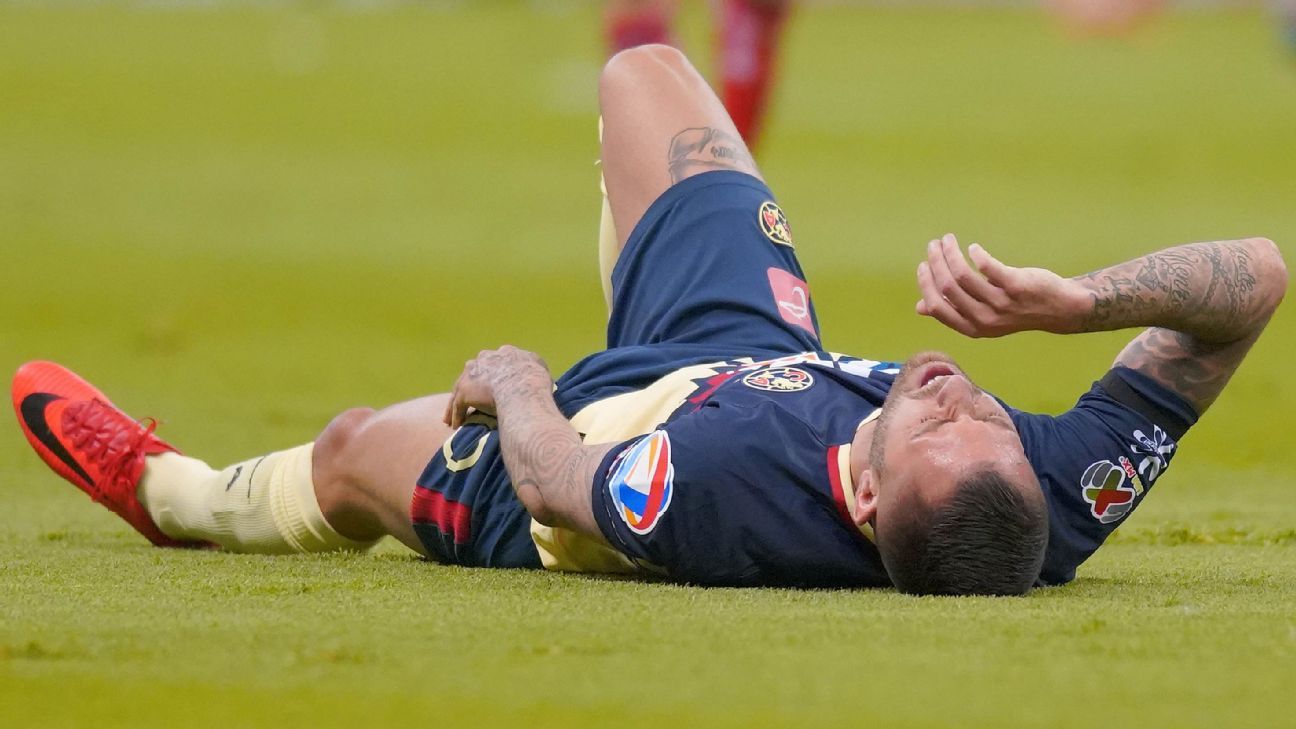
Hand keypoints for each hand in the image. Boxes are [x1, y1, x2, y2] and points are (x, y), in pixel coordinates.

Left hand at [443, 346, 549, 428]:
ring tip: (455, 418)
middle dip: (474, 384)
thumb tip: (535, 374)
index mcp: (506, 353)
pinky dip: (457, 416)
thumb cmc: (536, 382)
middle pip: (475, 371)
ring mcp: (472, 374)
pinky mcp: (464, 391)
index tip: (496, 384)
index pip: (496, 362)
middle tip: (475, 398)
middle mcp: (486, 358)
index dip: (496, 374)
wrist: (523, 391)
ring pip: (460, 389)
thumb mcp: (541, 368)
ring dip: (457, 403)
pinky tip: (456, 425)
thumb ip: (534, 369)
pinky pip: (458, 405)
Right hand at [915, 234, 1088, 337]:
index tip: (924, 264)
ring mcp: (1001, 303)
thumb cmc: (1016, 310)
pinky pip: (988, 267)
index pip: (937, 306)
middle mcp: (984, 319)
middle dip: (936, 262)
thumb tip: (920, 307)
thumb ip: (954, 311)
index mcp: (972, 328)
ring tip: (948, 240)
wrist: (1059, 309)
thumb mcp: (983, 316)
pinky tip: (973, 248)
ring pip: (964, 275)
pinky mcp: (1017, 286)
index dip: (926, 284)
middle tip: (934, 244)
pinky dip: (976, 254)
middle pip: (948, 287)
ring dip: (951, 253)